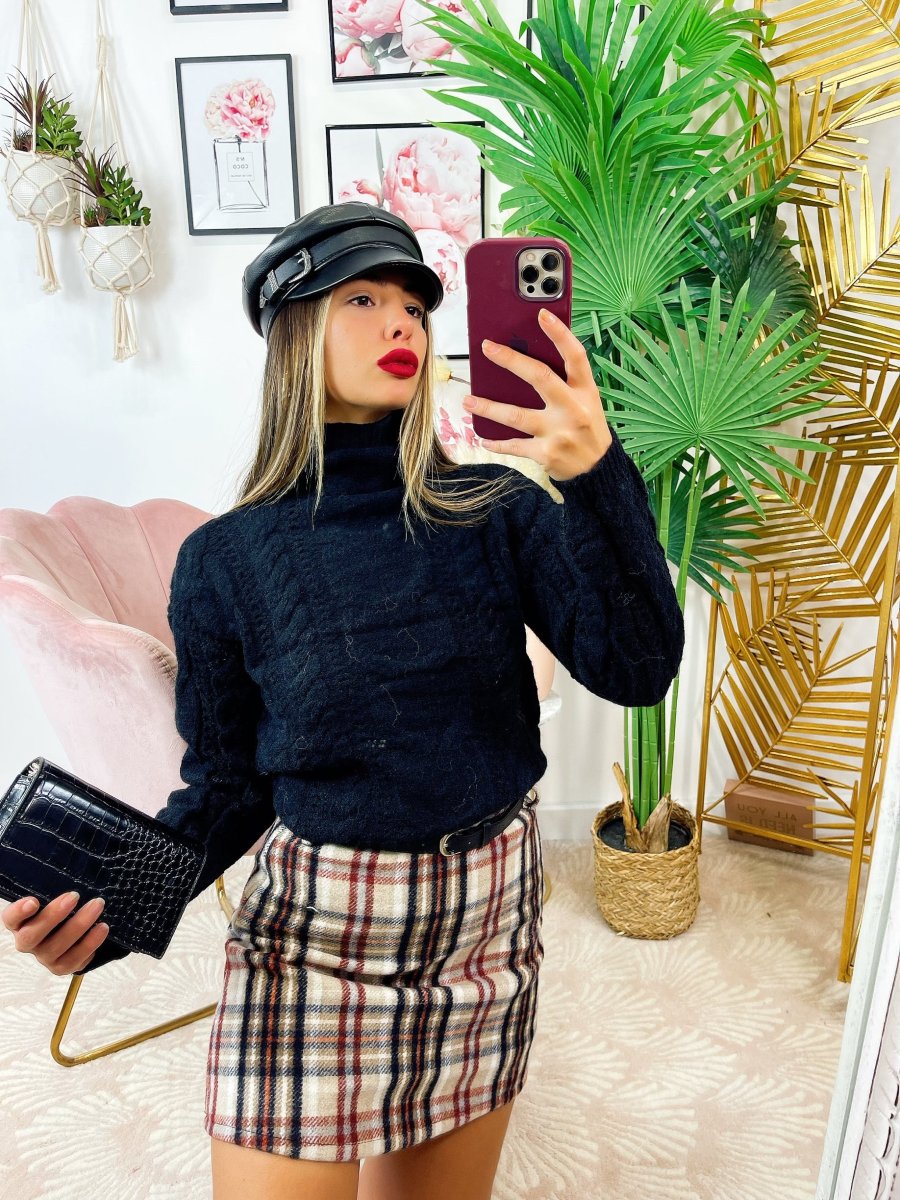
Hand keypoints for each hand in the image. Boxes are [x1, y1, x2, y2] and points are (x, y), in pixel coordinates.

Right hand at [2, 892, 109, 975]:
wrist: (76, 932)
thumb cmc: (62, 908)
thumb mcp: (54, 897)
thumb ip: (53, 890)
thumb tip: (74, 870)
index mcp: (20, 923)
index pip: (10, 918)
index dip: (18, 912)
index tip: (33, 900)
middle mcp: (27, 942)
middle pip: (32, 935)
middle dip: (54, 915)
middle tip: (74, 895)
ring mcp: (44, 957)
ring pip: (56, 947)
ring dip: (79, 926)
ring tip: (97, 906)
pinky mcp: (61, 967)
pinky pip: (74, 961)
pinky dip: (90, 944)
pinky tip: (102, 928)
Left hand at [462, 307, 612, 481]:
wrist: (598, 468)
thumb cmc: (586, 426)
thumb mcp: (586, 400)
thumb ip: (564, 381)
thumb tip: (526, 356)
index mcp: (585, 390)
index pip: (575, 356)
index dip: (560, 334)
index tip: (541, 314)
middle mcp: (573, 409)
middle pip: (540, 377)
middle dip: (510, 360)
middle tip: (487, 348)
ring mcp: (559, 432)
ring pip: (516, 415)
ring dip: (488, 407)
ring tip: (468, 400)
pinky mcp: (546, 453)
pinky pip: (514, 445)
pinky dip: (496, 443)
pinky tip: (483, 438)